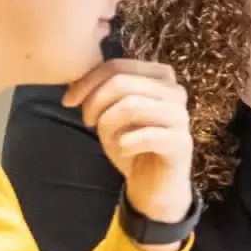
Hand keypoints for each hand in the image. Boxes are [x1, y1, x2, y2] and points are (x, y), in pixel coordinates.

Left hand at [63, 58, 192, 228]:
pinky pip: (146, 136)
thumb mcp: (111, 112)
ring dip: (108, 124)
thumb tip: (72, 78)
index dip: (87, 82)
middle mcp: (175, 91)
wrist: (154, 184)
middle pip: (122, 83)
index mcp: (160, 77)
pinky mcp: (182, 142)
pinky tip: (123, 151)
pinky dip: (125, 144)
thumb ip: (101, 90)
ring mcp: (182, 116)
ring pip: (132, 105)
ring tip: (107, 139)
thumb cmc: (131, 143)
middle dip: (95, 103)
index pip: (117, 66)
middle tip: (88, 123)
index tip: (68, 102)